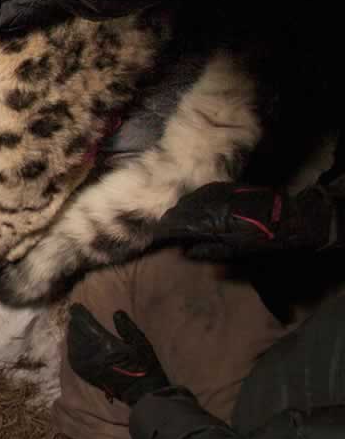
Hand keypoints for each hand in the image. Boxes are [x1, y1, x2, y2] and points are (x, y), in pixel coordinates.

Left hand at [67, 305, 171, 406]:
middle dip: (75, 323)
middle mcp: (92, 355)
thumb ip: (128, 328)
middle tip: (76, 314)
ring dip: (73, 334)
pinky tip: (74, 343)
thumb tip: (116, 313)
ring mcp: (87, 366)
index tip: (75, 306)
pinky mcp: (87, 375)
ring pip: (73, 345)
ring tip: (75, 326)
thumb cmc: (145, 368)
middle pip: (77, 334)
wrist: (141, 394)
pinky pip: (73, 358)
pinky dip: (72, 348)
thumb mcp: (142, 345)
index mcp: (106, 346)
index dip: (80, 315)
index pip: (86, 326)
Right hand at [156, 182, 335, 258]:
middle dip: (169, 222)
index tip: (154, 239)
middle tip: (164, 233)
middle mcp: (204, 203)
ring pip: (185, 201)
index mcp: (205, 222)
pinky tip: (193, 211)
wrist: (285, 216)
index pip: (174, 226)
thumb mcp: (233, 252)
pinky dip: (191, 204)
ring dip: (179, 212)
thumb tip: (184, 251)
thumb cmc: (260, 239)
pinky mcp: (220, 186)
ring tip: (177, 223)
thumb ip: (205, 251)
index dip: (163, 233)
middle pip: (177, 212)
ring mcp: (212, 192)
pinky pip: (197, 194)